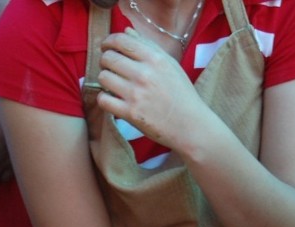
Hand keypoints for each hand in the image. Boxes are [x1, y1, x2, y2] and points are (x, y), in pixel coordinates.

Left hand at [97, 28, 208, 150]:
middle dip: (106, 61)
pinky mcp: (131, 113)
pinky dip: (104, 99)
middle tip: (111, 68)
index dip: (108, 42)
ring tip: (114, 85)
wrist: (191, 126)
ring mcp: (136, 94)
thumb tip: (127, 31)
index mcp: (155, 59)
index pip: (121, 41)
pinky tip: (114, 100)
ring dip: (105, 80)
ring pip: (103, 77)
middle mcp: (144, 74)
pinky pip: (103, 99)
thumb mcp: (170, 65)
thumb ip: (148, 46)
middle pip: (108, 58)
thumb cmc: (182, 95)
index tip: (107, 47)